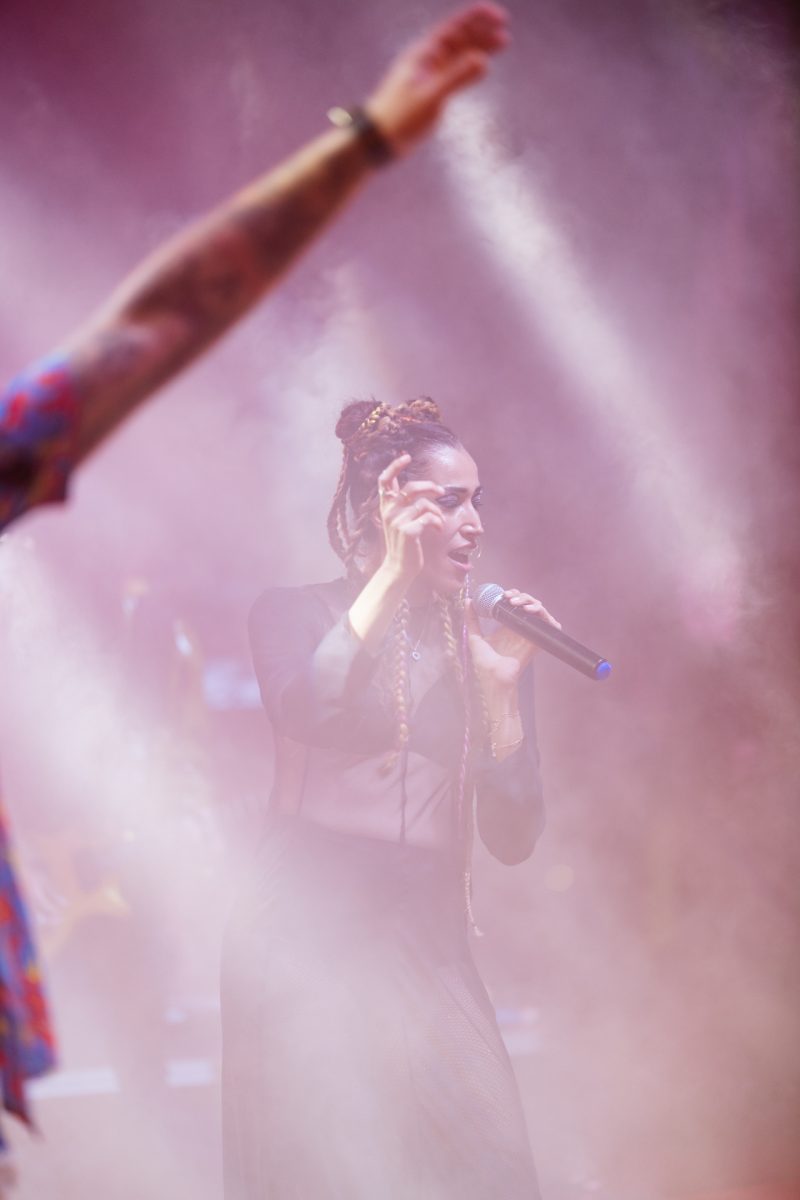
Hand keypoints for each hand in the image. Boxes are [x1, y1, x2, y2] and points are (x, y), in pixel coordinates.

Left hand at [365, 4, 509, 154]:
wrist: (377, 141)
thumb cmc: (399, 118)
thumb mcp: (430, 97)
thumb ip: (457, 78)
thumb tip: (484, 60)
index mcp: (424, 54)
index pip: (454, 28)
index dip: (477, 19)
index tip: (499, 17)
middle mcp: (427, 61)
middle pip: (459, 38)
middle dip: (482, 32)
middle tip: (505, 32)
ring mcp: (429, 76)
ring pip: (459, 55)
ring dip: (479, 48)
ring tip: (501, 44)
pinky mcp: (431, 92)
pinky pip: (455, 72)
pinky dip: (470, 66)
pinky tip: (481, 67)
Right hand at [377, 453, 444, 581]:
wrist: (399, 567)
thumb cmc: (403, 543)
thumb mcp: (399, 520)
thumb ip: (404, 504)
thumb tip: (418, 488)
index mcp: (385, 507)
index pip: (384, 481)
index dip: (394, 466)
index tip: (406, 457)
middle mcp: (389, 511)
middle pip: (410, 488)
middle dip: (429, 487)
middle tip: (441, 492)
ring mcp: (398, 521)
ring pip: (424, 505)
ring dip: (436, 512)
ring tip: (438, 521)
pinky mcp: (409, 532)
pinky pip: (429, 517)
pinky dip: (437, 522)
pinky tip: (437, 529)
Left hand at [465, 589, 560, 689]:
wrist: (495, 675)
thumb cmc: (484, 662)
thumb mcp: (475, 637)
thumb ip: (472, 619)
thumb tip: (468, 601)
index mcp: (509, 626)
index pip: (517, 604)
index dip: (514, 595)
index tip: (504, 594)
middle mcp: (522, 628)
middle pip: (529, 603)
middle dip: (522, 595)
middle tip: (509, 598)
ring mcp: (532, 633)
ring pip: (540, 609)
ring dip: (531, 601)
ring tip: (518, 603)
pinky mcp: (540, 640)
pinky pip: (550, 623)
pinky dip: (544, 614)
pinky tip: (531, 611)